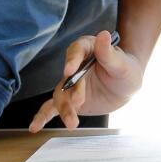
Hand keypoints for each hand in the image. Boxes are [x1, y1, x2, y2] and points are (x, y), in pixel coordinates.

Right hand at [28, 30, 143, 131]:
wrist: (126, 86)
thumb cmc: (126, 69)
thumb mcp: (122, 63)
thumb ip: (109, 53)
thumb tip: (103, 34)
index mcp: (87, 48)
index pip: (76, 51)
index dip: (72, 60)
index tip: (69, 70)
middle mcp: (74, 65)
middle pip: (68, 77)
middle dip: (72, 91)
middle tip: (79, 102)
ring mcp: (70, 84)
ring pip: (61, 95)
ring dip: (64, 109)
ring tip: (72, 123)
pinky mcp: (68, 99)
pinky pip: (53, 107)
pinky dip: (43, 117)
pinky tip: (34, 127)